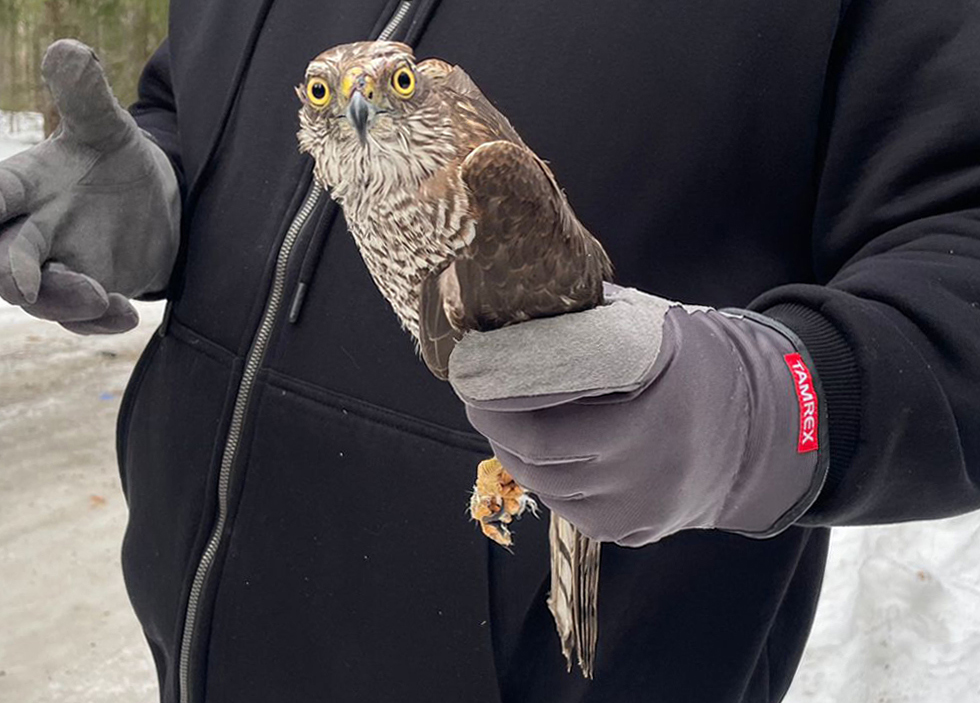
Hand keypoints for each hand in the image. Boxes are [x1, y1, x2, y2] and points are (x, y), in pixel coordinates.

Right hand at [0, 39, 179, 333]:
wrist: (154, 202)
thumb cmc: (113, 158)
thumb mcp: (106, 127)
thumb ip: (85, 96)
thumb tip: (70, 50)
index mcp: (23, 184)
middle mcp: (29, 228)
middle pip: (0, 255)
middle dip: (8, 270)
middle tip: (24, 285)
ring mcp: (57, 265)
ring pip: (39, 294)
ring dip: (62, 300)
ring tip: (100, 298)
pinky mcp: (89, 292)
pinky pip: (81, 317)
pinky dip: (100, 321)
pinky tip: (126, 315)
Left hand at [448, 285, 827, 546]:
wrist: (760, 433)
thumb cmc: (696, 367)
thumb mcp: (651, 329)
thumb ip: (588, 323)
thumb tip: (514, 308)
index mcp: (648, 405)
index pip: (542, 412)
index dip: (496, 395)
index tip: (469, 371)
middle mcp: (644, 464)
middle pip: (535, 453)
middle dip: (494, 422)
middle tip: (477, 395)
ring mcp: (639, 507)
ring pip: (545, 485)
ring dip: (515, 451)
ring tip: (507, 419)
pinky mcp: (633, 533)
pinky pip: (568, 508)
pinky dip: (546, 479)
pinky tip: (546, 452)